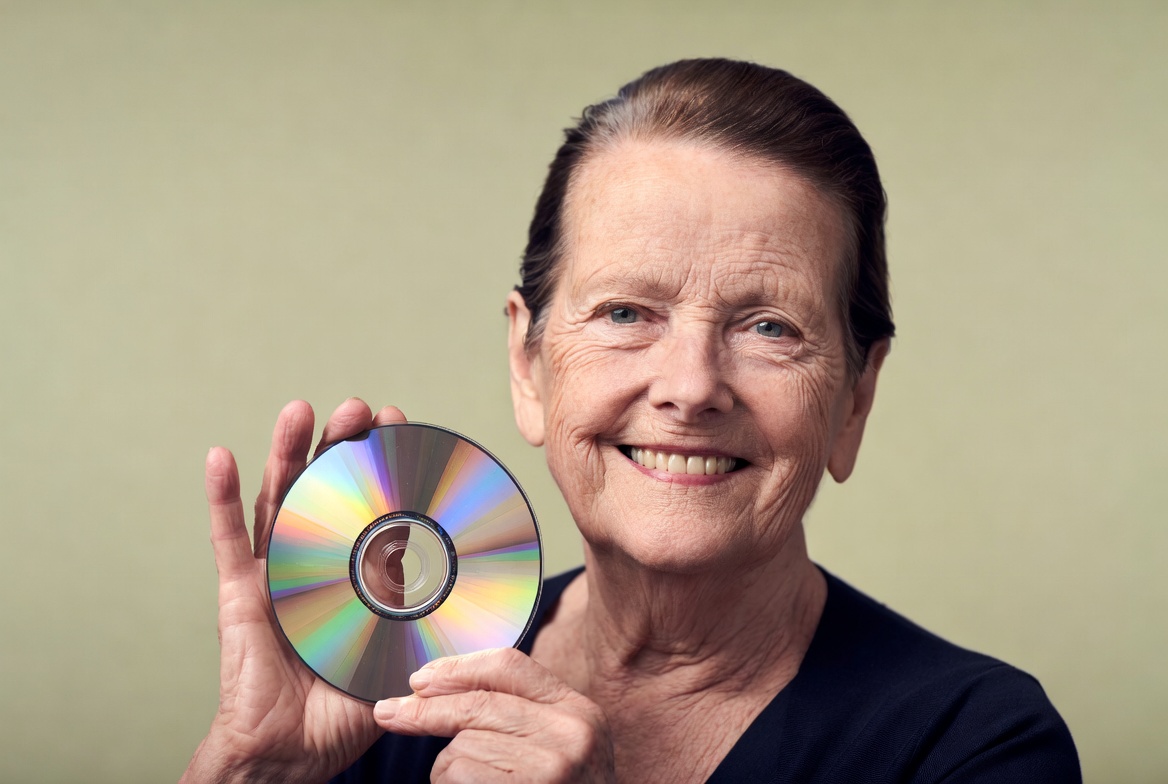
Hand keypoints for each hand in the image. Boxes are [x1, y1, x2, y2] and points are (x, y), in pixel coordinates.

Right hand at [183, 399, 405, 783]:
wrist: (294, 754)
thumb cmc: (348, 710)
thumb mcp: (405, 656)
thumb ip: (436, 625)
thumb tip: (490, 604)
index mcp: (354, 573)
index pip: (370, 505)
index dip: (382, 465)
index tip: (401, 426)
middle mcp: (313, 563)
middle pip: (324, 489)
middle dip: (340, 445)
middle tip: (359, 408)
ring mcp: (274, 573)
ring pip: (278, 500)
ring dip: (287, 453)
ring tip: (301, 410)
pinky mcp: (239, 594)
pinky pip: (227, 540)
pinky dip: (221, 497)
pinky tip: (220, 456)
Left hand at [375, 648, 615, 782]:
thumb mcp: (562, 745)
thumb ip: (521, 712)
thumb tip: (440, 685)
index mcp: (578, 710)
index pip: (509, 665)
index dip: (457, 668)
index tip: (421, 678)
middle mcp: (571, 733)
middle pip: (476, 704)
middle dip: (426, 709)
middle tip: (389, 712)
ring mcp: (552, 768)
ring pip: (462, 747)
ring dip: (450, 768)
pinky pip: (460, 776)